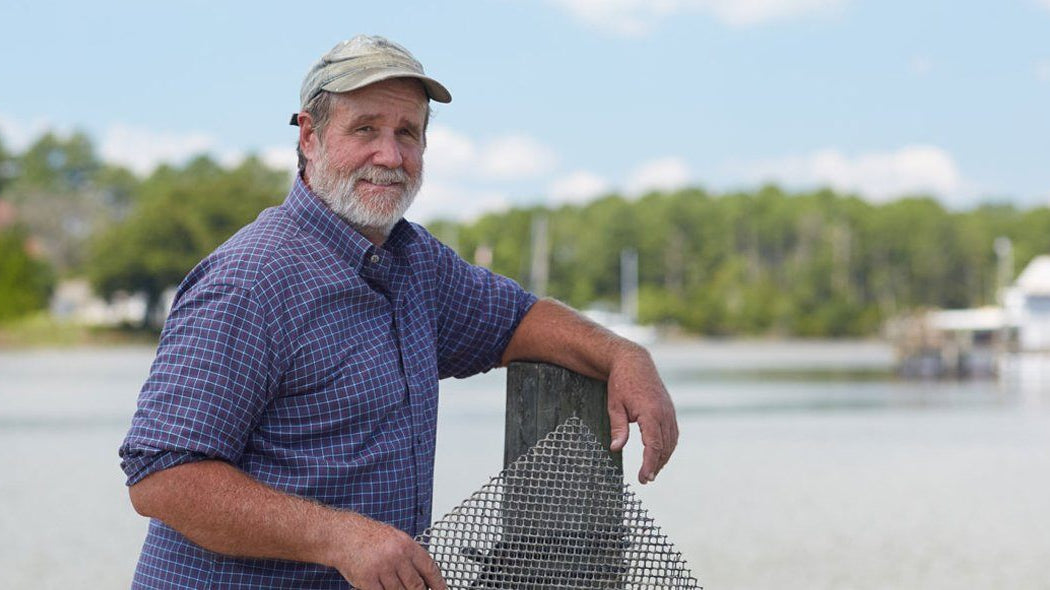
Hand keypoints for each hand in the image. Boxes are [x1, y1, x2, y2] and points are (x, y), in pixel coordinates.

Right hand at [328, 513, 446, 589]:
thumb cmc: (369, 537)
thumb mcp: (395, 540)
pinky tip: (384, 588)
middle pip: (416, 586)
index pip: (430, 569)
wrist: (343, 536)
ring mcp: (383, 569)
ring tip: (396, 586)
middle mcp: (397, 556)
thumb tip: (425, 577)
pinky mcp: (368, 580)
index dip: (439, 584)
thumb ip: (410, 557)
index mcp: (407, 545)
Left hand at [606, 347, 678, 483]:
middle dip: (656, 465)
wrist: (634, 362)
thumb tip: (615, 449)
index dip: (650, 464)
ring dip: (663, 458)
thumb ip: (618, 428)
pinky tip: (660, 454)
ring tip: (652, 471)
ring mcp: (669, 411)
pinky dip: (668, 446)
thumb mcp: (614, 406)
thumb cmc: (621, 383)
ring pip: (671, 441)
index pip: (654, 446)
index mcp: (650, 413)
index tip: (644, 478)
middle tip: (645, 479)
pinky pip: (673, 433)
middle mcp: (664, 413)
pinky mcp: (670, 410)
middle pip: (665, 447)